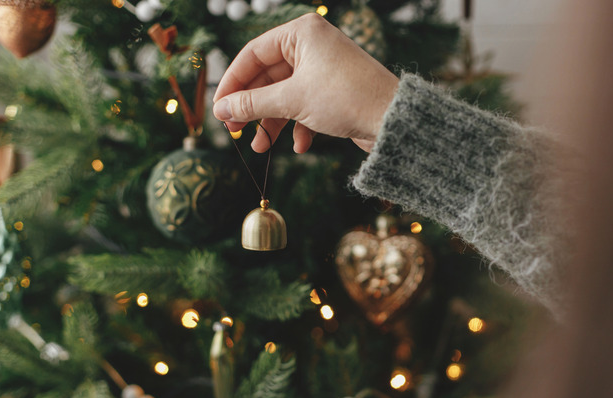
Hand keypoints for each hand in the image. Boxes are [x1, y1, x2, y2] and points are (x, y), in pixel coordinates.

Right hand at [213, 13, 398, 152]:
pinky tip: (300, 146)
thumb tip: (221, 110)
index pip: (253, 54)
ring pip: (285, 95)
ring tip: (262, 149)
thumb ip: (252, 104)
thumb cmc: (346, 98)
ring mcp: (324, 69)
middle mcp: (313, 46)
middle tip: (235, 131)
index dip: (232, 83)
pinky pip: (306, 106)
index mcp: (301, 33)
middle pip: (267, 77)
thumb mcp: (292, 101)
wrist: (393, 120)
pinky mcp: (335, 91)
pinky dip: (299, 126)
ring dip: (272, 123)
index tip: (218, 109)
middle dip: (252, 107)